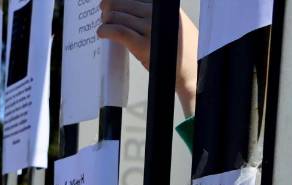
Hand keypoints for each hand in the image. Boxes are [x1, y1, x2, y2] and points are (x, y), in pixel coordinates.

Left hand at [97, 1, 197, 116]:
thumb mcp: (171, 22)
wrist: (189, 69)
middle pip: (123, 2)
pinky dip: (105, 30)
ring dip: (105, 20)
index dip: (120, 0)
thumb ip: (154, 14)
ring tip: (104, 25)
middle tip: (105, 14)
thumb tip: (129, 10)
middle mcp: (157, 13)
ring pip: (117, 16)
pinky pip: (118, 32)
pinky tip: (101, 33)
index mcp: (163, 6)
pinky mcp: (142, 45)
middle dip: (109, 7)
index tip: (114, 3)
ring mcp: (150, 28)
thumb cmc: (179, 48)